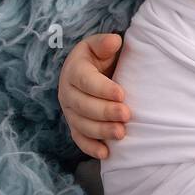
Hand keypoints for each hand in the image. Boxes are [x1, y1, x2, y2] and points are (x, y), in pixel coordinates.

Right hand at [57, 32, 129, 158]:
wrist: (93, 70)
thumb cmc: (102, 56)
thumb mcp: (101, 46)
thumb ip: (105, 43)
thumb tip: (114, 41)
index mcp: (74, 71)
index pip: (86, 81)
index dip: (103, 89)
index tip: (122, 94)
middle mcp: (68, 92)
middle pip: (83, 106)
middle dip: (105, 112)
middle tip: (126, 115)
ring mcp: (70, 111)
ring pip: (81, 124)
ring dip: (101, 131)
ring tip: (121, 134)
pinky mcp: (75, 125)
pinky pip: (79, 138)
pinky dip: (91, 147)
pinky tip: (106, 153)